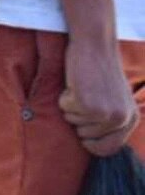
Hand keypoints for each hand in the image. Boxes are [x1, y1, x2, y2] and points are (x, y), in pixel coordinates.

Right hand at [59, 35, 140, 156]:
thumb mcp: (116, 100)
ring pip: (72, 121)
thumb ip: (112, 121)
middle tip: (84, 97)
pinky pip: (64, 108)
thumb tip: (96, 144)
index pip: (109, 148)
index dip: (91, 145)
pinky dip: (64, 95)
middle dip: (78, 118)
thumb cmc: (101, 70)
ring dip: (71, 105)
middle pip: (85, 135)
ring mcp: (103, 112)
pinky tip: (76, 82)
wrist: (96, 45)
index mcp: (131, 119)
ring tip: (82, 87)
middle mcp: (120, 119)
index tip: (83, 138)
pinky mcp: (85, 103)